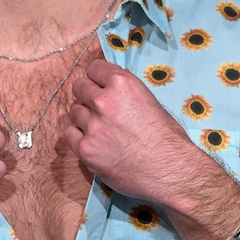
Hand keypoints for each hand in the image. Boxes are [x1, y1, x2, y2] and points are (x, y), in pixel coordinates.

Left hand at [64, 60, 207, 203]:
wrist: (169, 170)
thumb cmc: (168, 139)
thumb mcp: (152, 103)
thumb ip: (127, 94)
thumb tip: (113, 91)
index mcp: (123, 84)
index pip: (94, 68)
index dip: (97, 77)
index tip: (99, 85)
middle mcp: (104, 100)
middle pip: (79, 88)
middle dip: (87, 95)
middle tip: (97, 108)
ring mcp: (92, 125)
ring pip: (74, 112)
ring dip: (84, 117)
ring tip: (99, 129)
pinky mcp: (85, 149)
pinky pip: (70, 135)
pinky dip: (79, 137)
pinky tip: (93, 142)